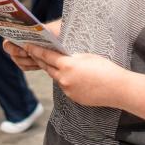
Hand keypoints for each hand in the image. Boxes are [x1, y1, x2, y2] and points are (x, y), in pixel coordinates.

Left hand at [2, 41, 126, 107]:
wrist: (118, 89)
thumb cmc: (106, 69)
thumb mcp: (86, 57)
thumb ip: (72, 57)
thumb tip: (64, 58)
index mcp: (67, 65)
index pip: (46, 56)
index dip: (35, 51)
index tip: (27, 46)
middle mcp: (64, 79)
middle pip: (48, 68)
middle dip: (41, 60)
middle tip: (33, 53)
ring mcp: (68, 90)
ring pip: (57, 78)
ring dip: (55, 71)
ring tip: (57, 64)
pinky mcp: (73, 98)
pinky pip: (66, 87)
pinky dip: (66, 81)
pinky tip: (74, 78)